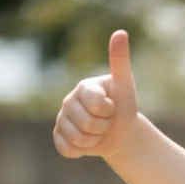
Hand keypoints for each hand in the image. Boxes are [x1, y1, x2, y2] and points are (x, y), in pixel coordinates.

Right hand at [52, 29, 138, 161]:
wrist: (120, 134)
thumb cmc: (123, 108)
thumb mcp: (125, 86)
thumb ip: (120, 62)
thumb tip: (120, 32)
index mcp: (84, 87)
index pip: (96, 104)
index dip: (108, 111)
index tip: (112, 107)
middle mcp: (69, 100)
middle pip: (87, 124)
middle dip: (103, 128)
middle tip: (107, 122)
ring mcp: (62, 119)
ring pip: (78, 138)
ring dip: (94, 141)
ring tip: (98, 132)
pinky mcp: (59, 136)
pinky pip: (66, 148)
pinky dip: (80, 151)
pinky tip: (87, 143)